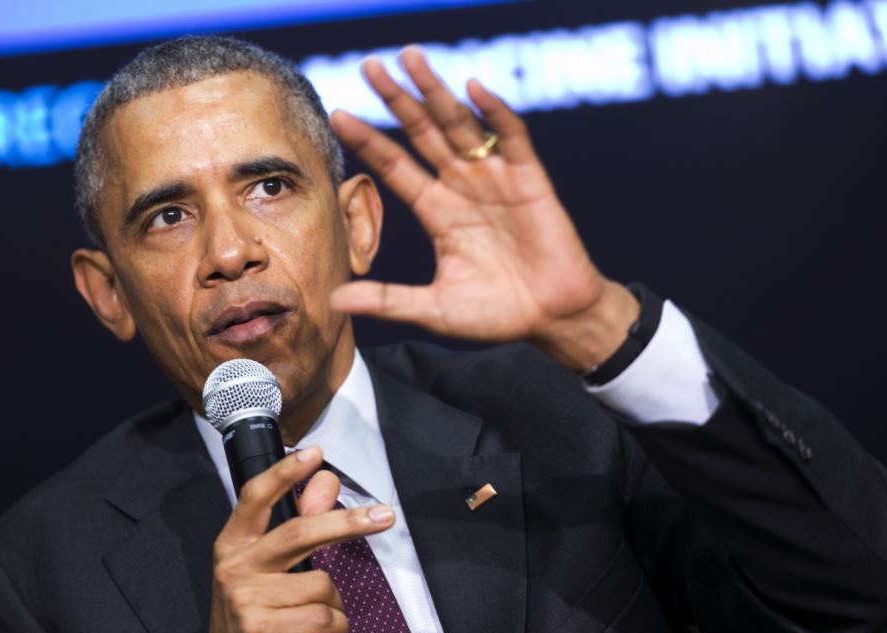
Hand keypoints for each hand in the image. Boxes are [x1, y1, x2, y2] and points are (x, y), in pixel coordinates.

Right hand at [194, 447, 394, 632]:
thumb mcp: (268, 568)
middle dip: (348, 522)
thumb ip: (298, 524)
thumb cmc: (256, 615)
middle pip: (299, 532)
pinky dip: (335, 631)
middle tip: (384, 516)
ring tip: (316, 621)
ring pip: (322, 585)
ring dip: (334, 606)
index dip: (285, 472)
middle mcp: (235, 569)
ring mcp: (247, 602)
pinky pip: (325, 618)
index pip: (255, 498)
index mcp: (233, 545)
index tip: (314, 453)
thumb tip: (326, 483)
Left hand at [330, 46, 638, 370]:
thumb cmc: (497, 315)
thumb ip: (387, 300)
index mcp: (438, 212)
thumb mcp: (434, 308)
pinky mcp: (530, 180)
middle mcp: (462, 187)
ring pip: (460, 126)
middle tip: (371, 66)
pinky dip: (494, 113)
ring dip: (437, 92)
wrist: (553, 320)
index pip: (396, 167)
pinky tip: (473, 89)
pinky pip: (511, 139)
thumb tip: (333, 300)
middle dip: (398, 99)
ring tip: (412, 59)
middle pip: (423, 133)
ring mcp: (496, 180)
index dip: (369, 141)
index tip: (339, 115)